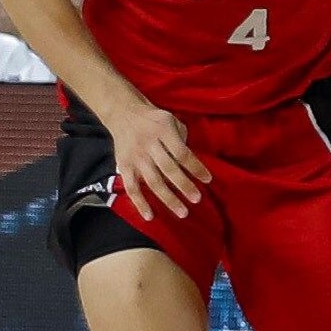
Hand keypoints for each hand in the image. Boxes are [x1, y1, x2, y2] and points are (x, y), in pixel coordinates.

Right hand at [106, 101, 211, 221]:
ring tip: (182, 212)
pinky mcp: (124, 167)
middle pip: (169, 169)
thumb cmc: (154, 120)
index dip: (196, 168)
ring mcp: (135, 158)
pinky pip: (131, 188)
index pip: (182, 154)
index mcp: (163, 132)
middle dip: (184, 186)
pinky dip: (140, 203)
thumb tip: (191, 163)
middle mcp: (149, 145)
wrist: (123, 113)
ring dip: (168, 199)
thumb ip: (182, 138)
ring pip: (152, 182)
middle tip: (197, 200)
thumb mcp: (171, 120)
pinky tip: (150, 216)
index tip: (208, 180)